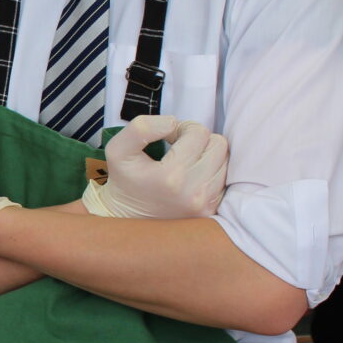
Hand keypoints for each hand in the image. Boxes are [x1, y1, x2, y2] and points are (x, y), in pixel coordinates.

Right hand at [82, 115, 228, 218]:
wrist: (127, 220)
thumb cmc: (124, 181)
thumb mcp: (118, 150)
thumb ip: (141, 128)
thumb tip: (173, 122)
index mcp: (171, 176)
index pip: (198, 133)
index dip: (182, 129)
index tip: (168, 139)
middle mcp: (193, 193)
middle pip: (218, 144)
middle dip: (199, 141)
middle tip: (180, 148)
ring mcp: (205, 204)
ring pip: (225, 160)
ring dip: (207, 156)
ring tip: (186, 162)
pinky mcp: (211, 211)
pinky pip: (225, 179)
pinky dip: (211, 172)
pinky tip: (193, 177)